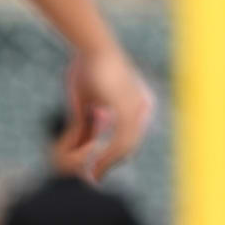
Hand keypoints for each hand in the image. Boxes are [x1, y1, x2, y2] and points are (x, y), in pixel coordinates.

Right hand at [63, 48, 154, 179]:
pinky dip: (105, 154)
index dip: (111, 158)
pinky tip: (92, 162)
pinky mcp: (128, 109)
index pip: (128, 140)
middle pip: (128, 147)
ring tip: (91, 174)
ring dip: (105, 163)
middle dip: (108, 165)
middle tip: (92, 178)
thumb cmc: (86, 68)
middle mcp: (143, 108)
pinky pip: (118, 141)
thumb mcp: (85, 104)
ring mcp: (137, 108)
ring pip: (124, 148)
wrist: (91, 46)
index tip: (95, 173)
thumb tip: (82, 150)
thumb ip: (87, 126)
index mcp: (137, 106)